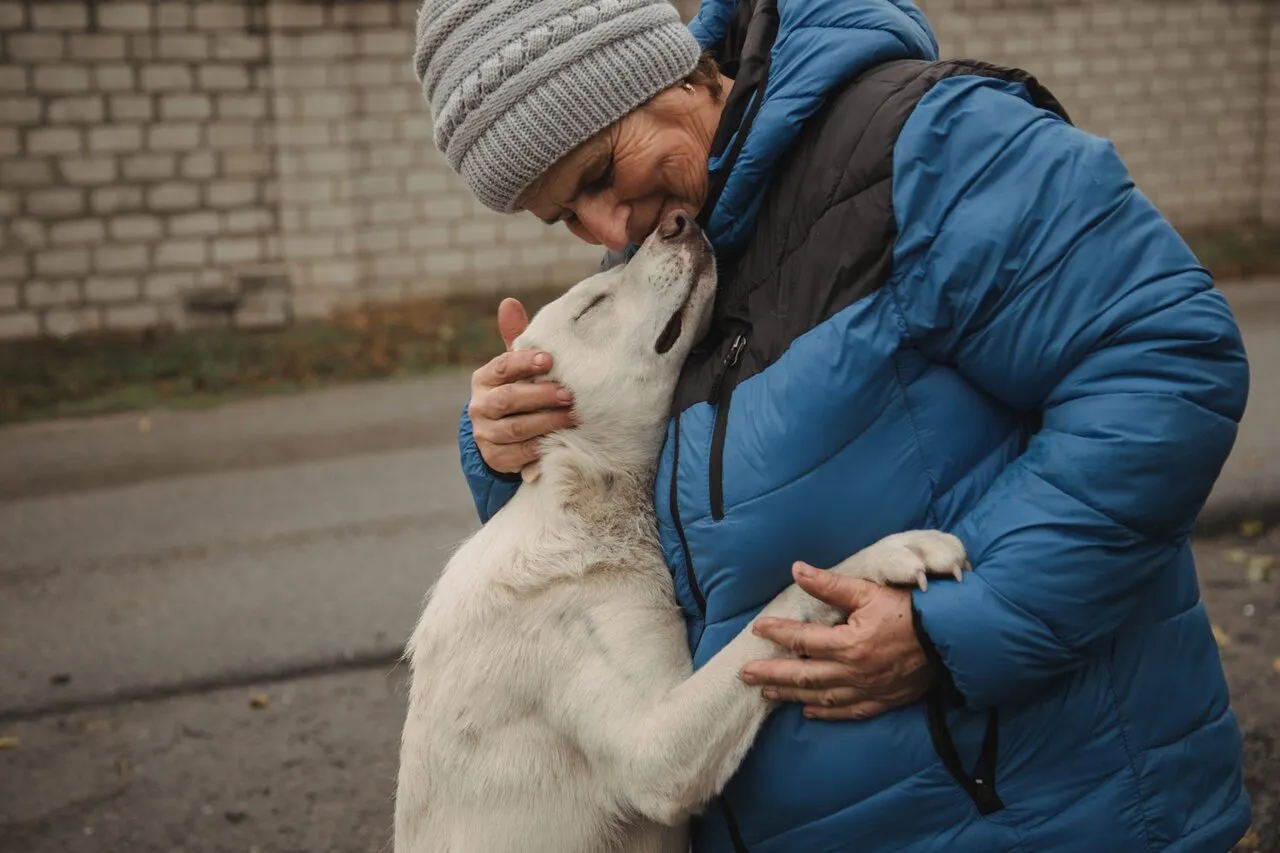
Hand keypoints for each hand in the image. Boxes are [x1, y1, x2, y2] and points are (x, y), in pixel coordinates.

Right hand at [469, 298, 574, 474]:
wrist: (501, 437)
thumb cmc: (517, 391)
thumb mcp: (516, 367)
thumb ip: (516, 339)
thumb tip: (509, 302)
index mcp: (484, 379)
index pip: (501, 367)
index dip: (524, 363)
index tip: (549, 359)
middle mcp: (480, 406)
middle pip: (508, 400)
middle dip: (540, 395)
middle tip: (568, 393)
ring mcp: (486, 434)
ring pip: (516, 428)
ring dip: (547, 421)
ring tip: (572, 415)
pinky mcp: (497, 457)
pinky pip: (521, 452)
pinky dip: (543, 445)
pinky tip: (563, 437)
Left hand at [741, 563, 932, 719]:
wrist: (954, 638)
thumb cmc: (913, 609)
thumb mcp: (870, 591)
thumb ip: (831, 585)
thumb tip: (798, 569)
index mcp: (849, 643)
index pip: (802, 639)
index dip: (778, 633)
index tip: (758, 629)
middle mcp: (855, 672)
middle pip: (803, 675)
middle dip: (771, 674)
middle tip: (745, 674)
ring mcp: (868, 690)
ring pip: (821, 696)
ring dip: (791, 694)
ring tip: (767, 693)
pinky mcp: (883, 701)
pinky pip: (848, 711)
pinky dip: (826, 712)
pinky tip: (809, 710)